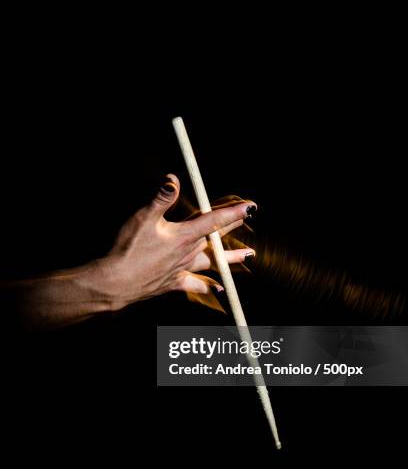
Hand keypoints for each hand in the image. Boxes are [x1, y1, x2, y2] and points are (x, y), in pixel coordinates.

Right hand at [98, 174, 256, 309]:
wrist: (116, 283)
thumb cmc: (129, 250)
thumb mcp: (143, 218)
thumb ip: (161, 198)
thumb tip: (174, 179)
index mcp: (184, 236)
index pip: (215, 221)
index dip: (234, 212)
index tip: (251, 207)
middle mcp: (188, 253)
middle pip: (216, 238)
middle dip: (233, 226)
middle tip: (248, 219)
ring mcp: (182, 270)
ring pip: (213, 262)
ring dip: (231, 257)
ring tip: (249, 255)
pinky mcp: (173, 283)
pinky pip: (195, 285)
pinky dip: (207, 286)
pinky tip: (218, 289)